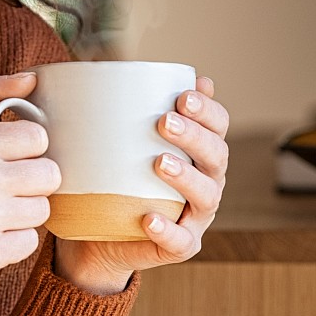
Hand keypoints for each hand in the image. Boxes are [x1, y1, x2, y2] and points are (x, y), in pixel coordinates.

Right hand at [0, 72, 61, 315]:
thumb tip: (30, 78)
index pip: (37, 137)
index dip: (26, 151)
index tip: (6, 161)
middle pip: (49, 175)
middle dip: (30, 185)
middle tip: (2, 192)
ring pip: (43, 210)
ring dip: (23, 216)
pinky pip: (31, 243)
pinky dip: (13, 244)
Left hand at [54, 76, 229, 294]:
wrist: (97, 235)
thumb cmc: (112, 178)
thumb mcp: (115, 142)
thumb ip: (123, 111)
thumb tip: (116, 69)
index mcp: (198, 152)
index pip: (217, 126)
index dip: (208, 110)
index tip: (183, 95)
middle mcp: (205, 182)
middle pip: (217, 156)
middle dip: (195, 136)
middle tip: (164, 122)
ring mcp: (195, 217)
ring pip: (206, 196)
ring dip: (186, 177)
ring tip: (160, 162)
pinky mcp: (179, 246)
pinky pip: (180, 241)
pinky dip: (168, 229)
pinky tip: (150, 218)